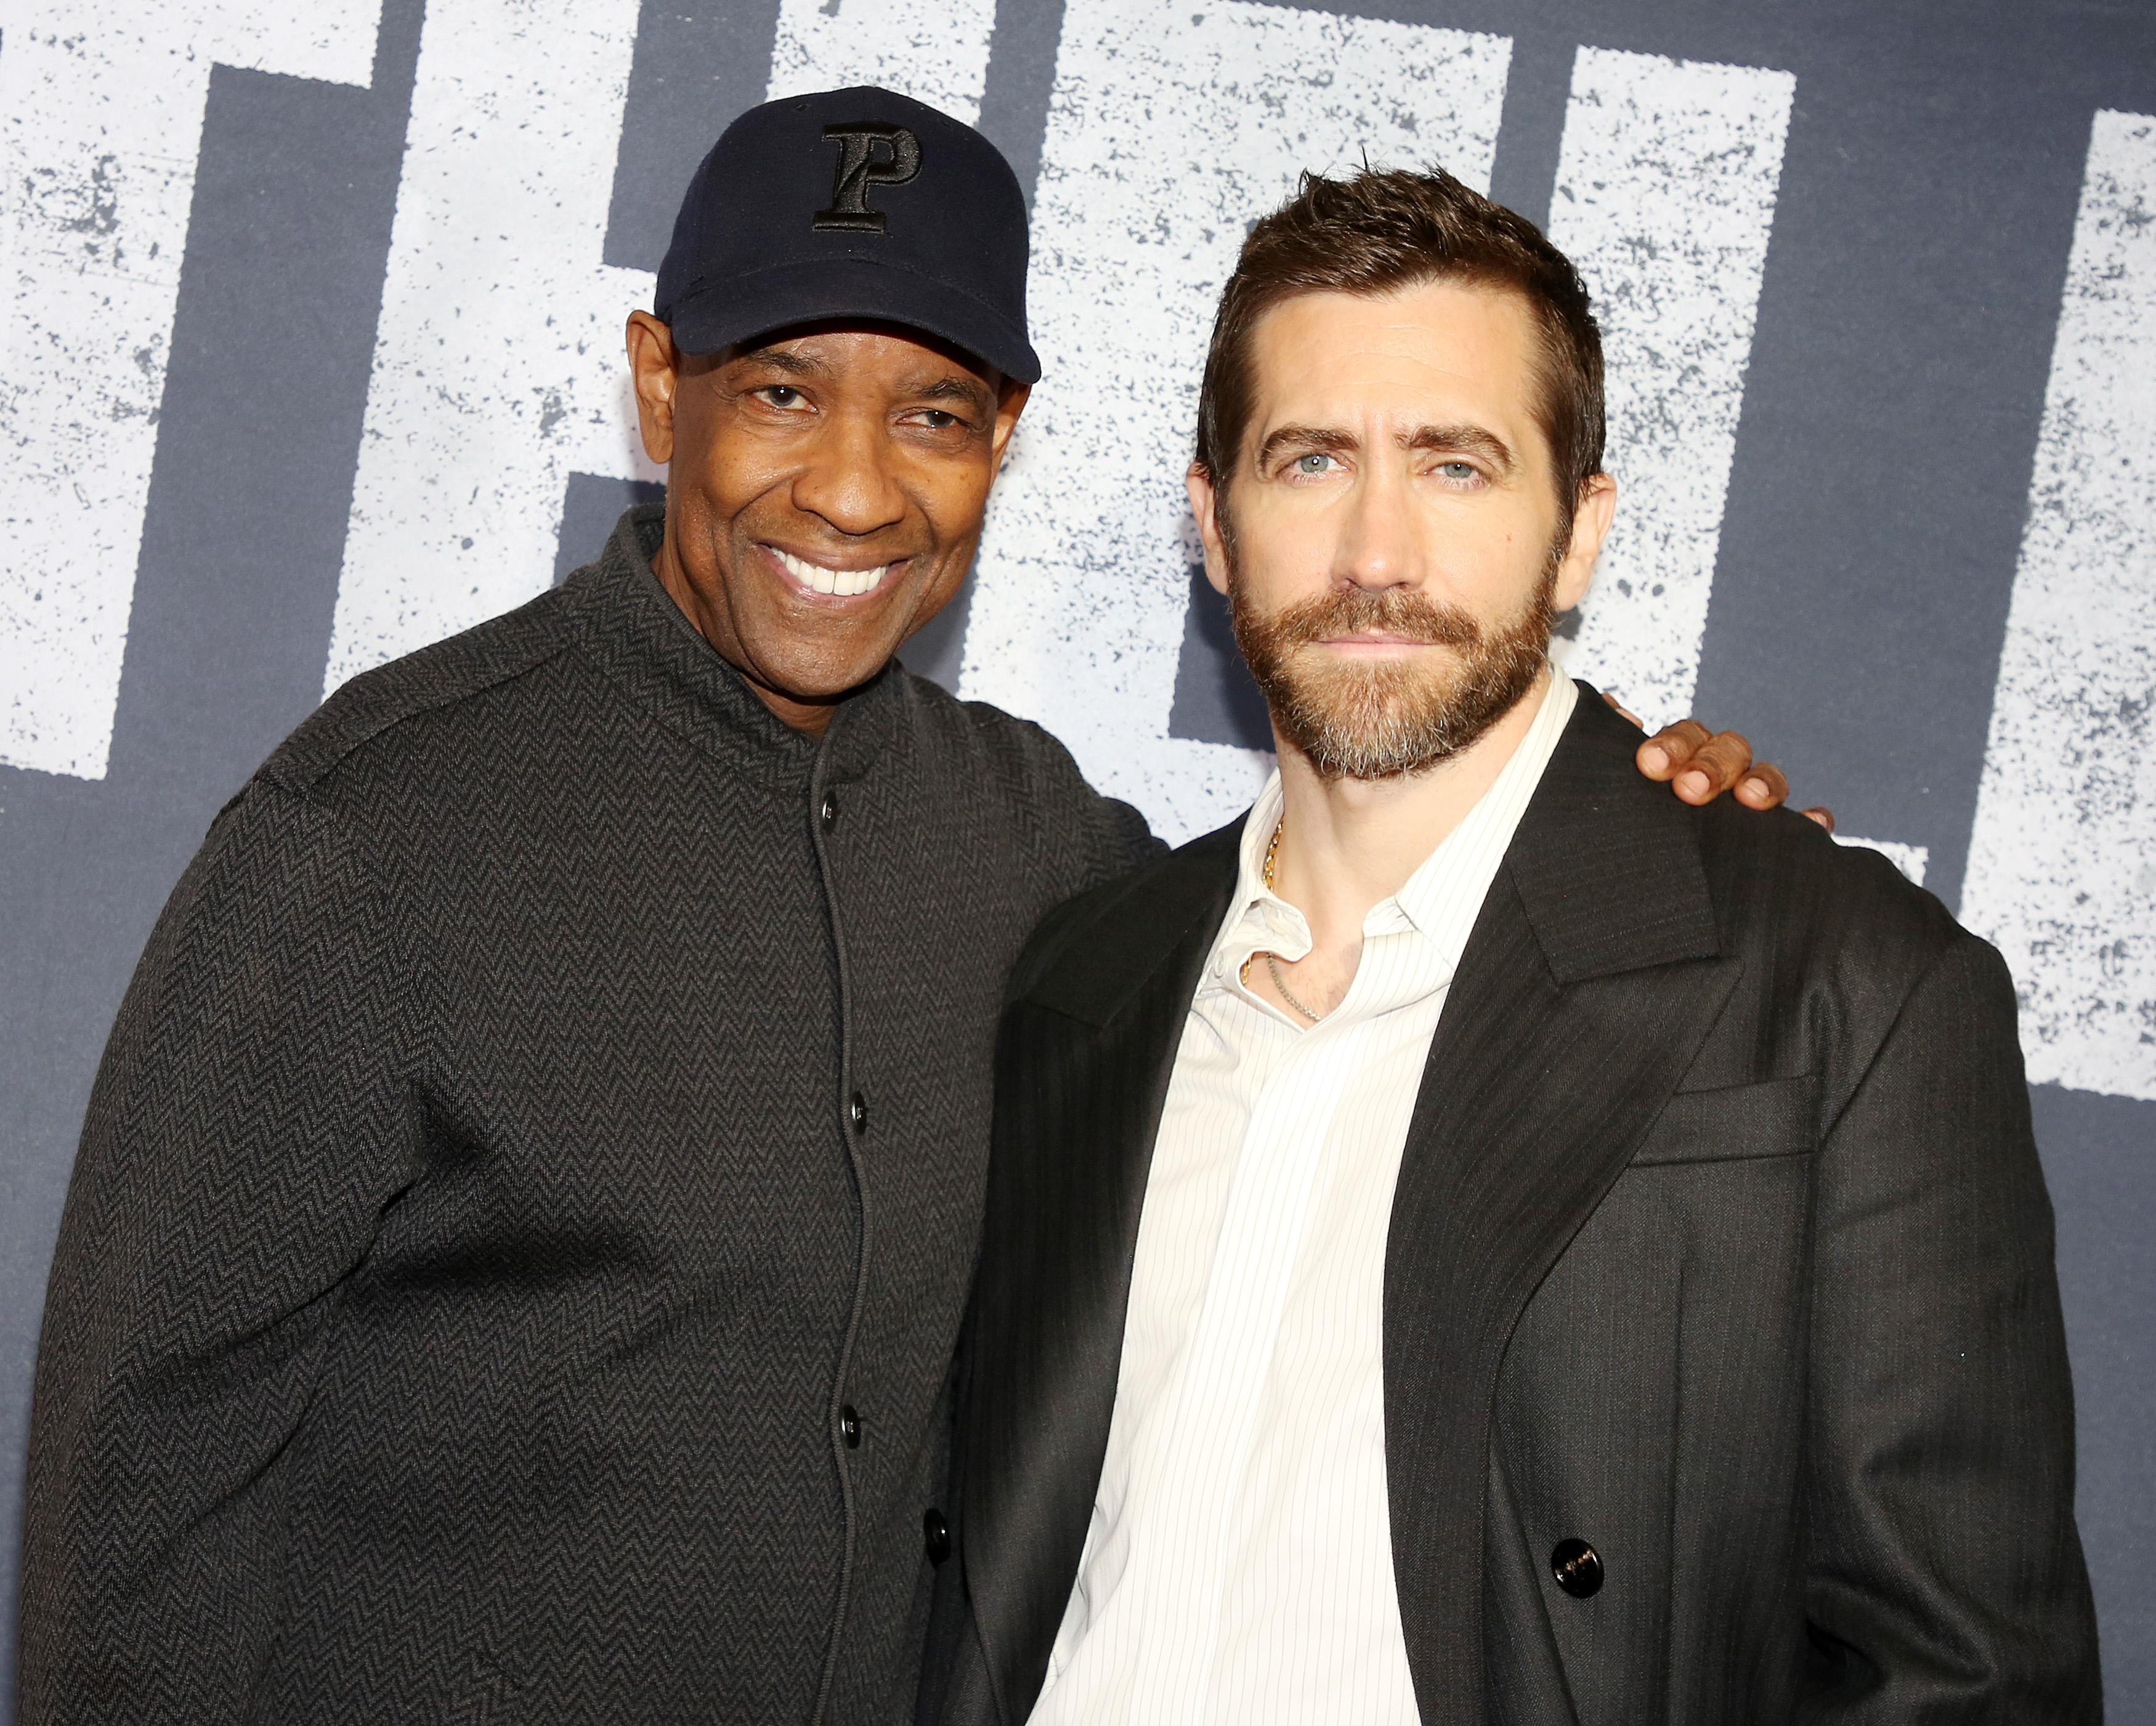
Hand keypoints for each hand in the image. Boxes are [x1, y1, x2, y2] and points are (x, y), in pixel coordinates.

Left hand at [1603, 693, 1834, 829]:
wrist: (1631, 896)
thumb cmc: (1615, 836)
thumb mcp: (1604, 797)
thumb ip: (1605, 758)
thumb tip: (1612, 715)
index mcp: (1679, 761)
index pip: (1686, 736)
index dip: (1672, 745)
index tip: (1649, 765)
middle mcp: (1718, 776)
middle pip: (1727, 751)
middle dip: (1711, 765)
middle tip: (1689, 789)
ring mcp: (1749, 806)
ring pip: (1765, 780)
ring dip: (1762, 783)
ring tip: (1750, 799)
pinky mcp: (1777, 840)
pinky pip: (1803, 827)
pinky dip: (1811, 824)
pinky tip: (1814, 827)